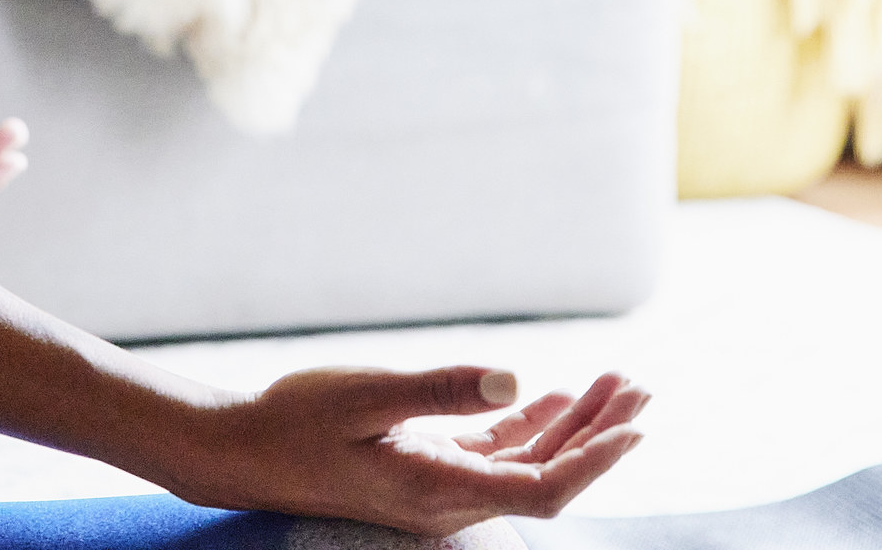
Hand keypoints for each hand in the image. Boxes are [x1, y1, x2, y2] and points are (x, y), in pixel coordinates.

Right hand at [166, 365, 646, 533]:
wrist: (242, 451)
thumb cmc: (296, 420)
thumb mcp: (368, 394)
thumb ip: (442, 391)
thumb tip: (517, 380)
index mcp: (439, 490)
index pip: (543, 488)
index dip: (596, 459)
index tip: (636, 423)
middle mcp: (448, 501)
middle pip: (547, 477)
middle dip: (599, 435)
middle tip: (639, 387)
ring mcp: (438, 489)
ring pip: (526, 465)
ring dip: (571, 427)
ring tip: (613, 383)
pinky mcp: (425, 471)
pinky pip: (495, 456)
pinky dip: (530, 427)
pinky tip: (555, 396)